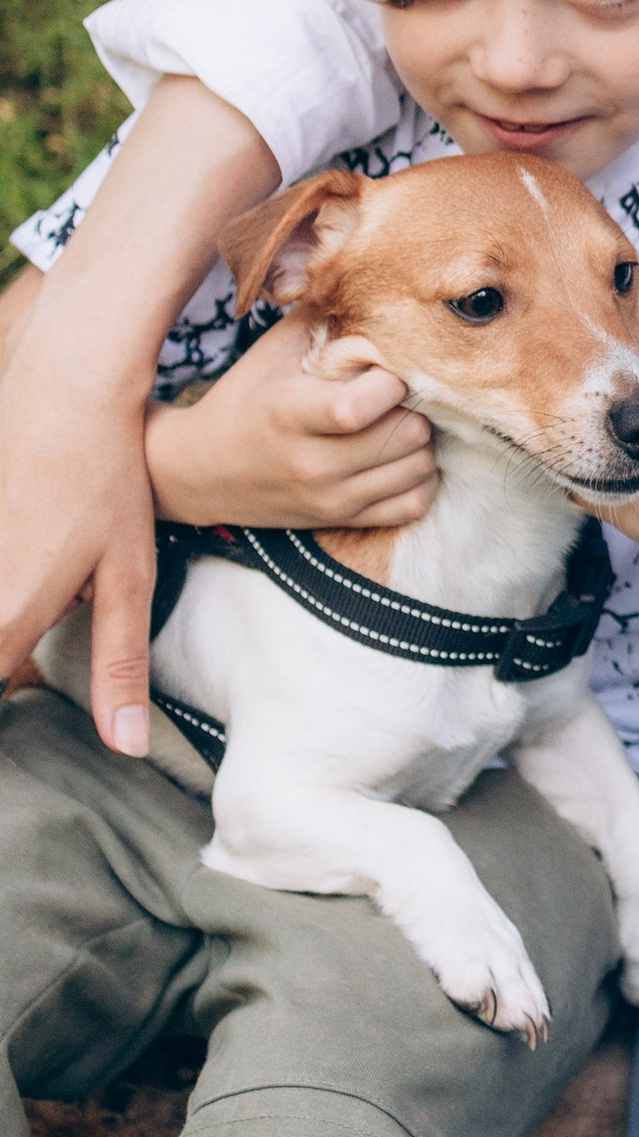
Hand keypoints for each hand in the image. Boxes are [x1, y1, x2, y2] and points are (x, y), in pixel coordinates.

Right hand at [0, 286, 158, 743]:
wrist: (64, 390)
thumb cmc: (105, 480)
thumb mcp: (129, 576)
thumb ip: (121, 665)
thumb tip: (127, 746)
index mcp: (7, 616)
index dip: (6, 719)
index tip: (24, 739)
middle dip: (10, 663)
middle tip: (56, 633)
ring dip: (12, 626)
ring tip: (52, 596)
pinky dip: (12, 588)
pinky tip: (36, 555)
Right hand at [142, 319, 436, 530]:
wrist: (200, 472)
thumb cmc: (244, 398)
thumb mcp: (272, 351)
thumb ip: (321, 315)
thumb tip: (365, 271)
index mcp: (291, 413)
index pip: (361, 406)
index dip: (390, 381)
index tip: (385, 367)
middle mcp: (313, 462)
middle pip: (406, 435)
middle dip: (414, 406)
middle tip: (400, 393)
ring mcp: (330, 497)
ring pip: (419, 468)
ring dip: (421, 440)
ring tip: (399, 420)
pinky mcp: (342, 519)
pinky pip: (413, 504)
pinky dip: (419, 479)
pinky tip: (399, 456)